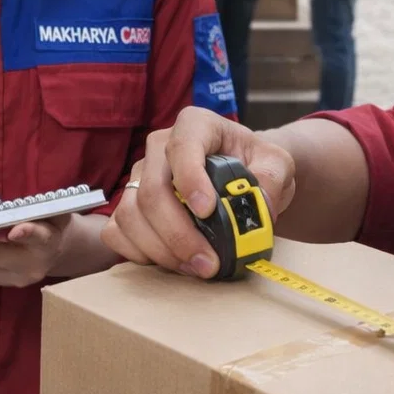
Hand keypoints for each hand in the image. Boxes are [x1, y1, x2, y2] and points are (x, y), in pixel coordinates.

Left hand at [0, 215, 72, 286]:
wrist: (57, 248)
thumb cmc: (52, 220)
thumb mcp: (55, 210)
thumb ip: (40, 211)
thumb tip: (16, 223)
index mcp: (48, 242)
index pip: (39, 237)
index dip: (27, 233)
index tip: (14, 231)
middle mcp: (31, 266)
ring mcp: (14, 278)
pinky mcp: (1, 282)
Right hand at [101, 106, 294, 277]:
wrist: (243, 178)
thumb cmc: (255, 165)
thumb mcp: (277, 164)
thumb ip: (271, 179)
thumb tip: (258, 205)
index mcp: (195, 126)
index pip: (182, 147)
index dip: (190, 179)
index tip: (207, 211)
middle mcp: (159, 148)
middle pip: (152, 191)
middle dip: (178, 233)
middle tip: (208, 263)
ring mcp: (139, 177)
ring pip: (131, 215)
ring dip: (162, 250)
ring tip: (197, 268)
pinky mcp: (129, 205)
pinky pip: (116, 232)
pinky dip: (140, 253)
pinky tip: (171, 262)